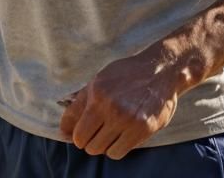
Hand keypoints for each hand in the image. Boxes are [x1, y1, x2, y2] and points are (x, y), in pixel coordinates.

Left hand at [58, 47, 181, 159]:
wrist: (160, 70)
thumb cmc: (127, 74)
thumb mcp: (99, 80)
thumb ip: (80, 103)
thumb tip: (63, 129)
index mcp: (96, 92)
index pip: (74, 129)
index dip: (74, 134)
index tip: (79, 133)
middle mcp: (110, 107)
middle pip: (85, 143)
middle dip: (88, 140)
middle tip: (97, 131)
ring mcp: (127, 119)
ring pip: (101, 149)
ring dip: (102, 144)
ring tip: (110, 131)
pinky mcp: (142, 129)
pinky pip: (117, 152)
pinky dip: (115, 148)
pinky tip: (121, 135)